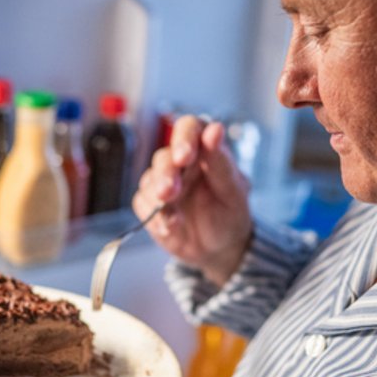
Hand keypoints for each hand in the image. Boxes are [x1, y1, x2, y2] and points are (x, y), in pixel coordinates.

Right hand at [134, 116, 252, 286]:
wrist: (221, 248)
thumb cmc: (231, 213)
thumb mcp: (233, 189)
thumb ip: (221, 161)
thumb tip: (215, 129)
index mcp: (202, 150)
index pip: (188, 128)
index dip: (183, 137)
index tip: (184, 155)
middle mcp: (179, 164)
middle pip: (163, 157)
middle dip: (165, 174)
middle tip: (171, 191)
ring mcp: (162, 183)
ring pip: (149, 181)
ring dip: (158, 198)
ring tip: (174, 219)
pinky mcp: (150, 205)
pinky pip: (143, 205)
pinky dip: (155, 217)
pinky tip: (170, 227)